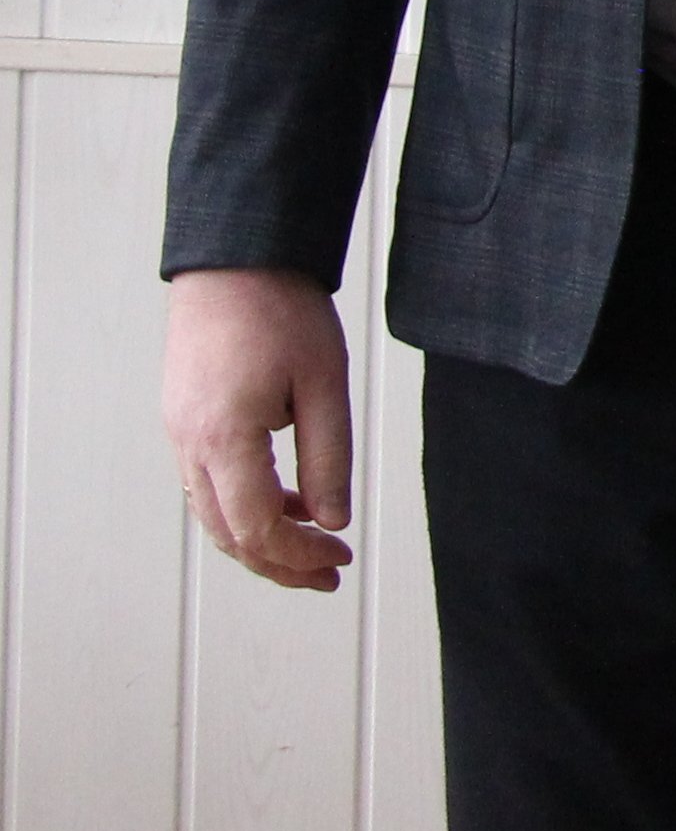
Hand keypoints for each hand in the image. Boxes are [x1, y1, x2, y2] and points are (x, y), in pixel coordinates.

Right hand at [162, 268, 355, 594]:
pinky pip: (210, 483)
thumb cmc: (282, 310)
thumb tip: (333, 520)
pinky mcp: (184, 420)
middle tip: (331, 573)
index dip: (299, 555)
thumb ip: (329, 457)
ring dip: (262, 538)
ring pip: (215, 514)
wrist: (236, 257)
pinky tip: (290, 502)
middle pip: (228, 534)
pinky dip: (247, 504)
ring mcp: (180, 433)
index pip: (256, 528)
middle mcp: (189, 444)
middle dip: (280, 562)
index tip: (340, 558)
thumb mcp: (324, 384)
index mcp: (223, 438)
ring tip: (315, 545)